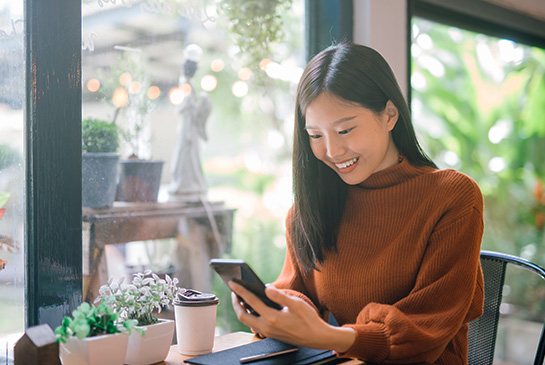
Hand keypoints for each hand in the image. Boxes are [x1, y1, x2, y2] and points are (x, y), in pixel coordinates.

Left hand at [229, 281, 355, 352]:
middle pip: (242, 315)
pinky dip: (249, 315)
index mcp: (272, 318)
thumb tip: (266, 286)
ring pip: (247, 321)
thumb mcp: (296, 303)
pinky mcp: (271, 334)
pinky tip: (253, 307)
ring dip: (242, 310)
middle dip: (236, 303)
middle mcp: (267, 327)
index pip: (251, 301)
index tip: (232, 283)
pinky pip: (254, 324)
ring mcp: (268, 332)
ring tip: (241, 298)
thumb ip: (279, 295)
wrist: (317, 338)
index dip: (240, 291)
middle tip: (234, 291)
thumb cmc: (309, 320)